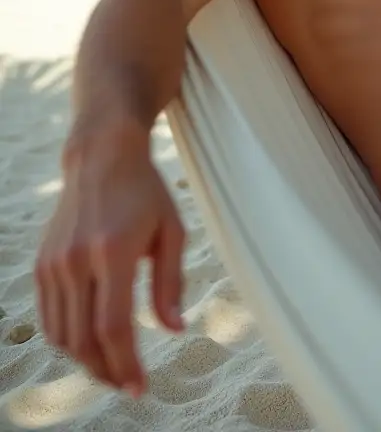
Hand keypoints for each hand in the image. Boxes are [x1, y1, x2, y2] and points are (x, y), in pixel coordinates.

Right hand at [35, 133, 184, 396]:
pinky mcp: (42, 264)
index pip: (113, 326)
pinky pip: (49, 319)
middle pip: (84, 340)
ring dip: (86, 361)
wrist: (101, 156)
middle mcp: (76, 260)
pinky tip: (90, 345)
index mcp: (112, 251)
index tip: (140, 388)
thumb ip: (171, 282)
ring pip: (62, 336)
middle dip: (107, 371)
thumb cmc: (145, 191)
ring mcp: (54, 263)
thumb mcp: (171, 231)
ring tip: (112, 367)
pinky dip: (67, 341)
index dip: (125, 364)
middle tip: (129, 384)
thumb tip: (175, 329)